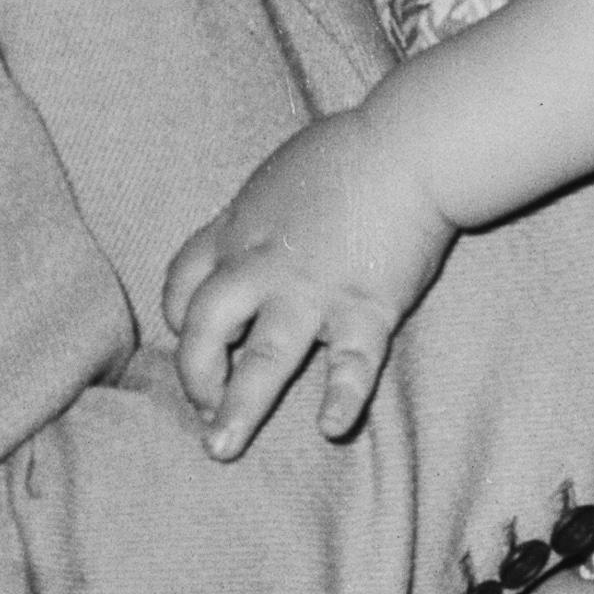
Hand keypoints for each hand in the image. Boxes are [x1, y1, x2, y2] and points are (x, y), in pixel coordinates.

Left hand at [159, 107, 457, 455]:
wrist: (413, 145)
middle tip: (202, 408)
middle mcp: (264, 267)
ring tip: (222, 448)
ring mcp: (313, 293)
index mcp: (241, 230)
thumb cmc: (354, 149)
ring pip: (262, 358)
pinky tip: (331, 427)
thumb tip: (253, 233)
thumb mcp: (281, 171)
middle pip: (204, 326)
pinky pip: (350, 364)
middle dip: (195, 374)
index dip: (180, 316)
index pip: (184, 282)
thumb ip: (260, 212)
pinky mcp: (366, 309)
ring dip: (238, 407)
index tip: (194, 337)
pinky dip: (343, 398)